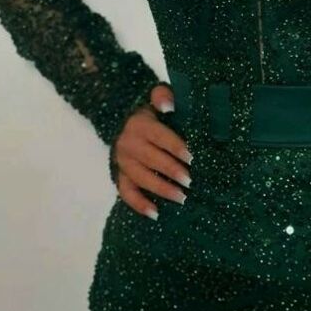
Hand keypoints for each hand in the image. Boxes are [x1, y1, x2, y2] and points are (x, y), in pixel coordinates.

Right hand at [112, 84, 193, 219]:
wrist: (122, 119)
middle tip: (190, 181)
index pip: (159, 137)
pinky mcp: (119, 175)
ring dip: (161, 189)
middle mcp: (128, 144)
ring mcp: (123, 162)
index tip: (191, 157)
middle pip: (151, 159)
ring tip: (181, 198)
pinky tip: (155, 213)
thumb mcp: (156, 97)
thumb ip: (163, 96)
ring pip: (141, 178)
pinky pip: (126, 193)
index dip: (175, 147)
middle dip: (171, 171)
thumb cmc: (151, 111)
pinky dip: (139, 204)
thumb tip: (168, 106)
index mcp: (140, 124)